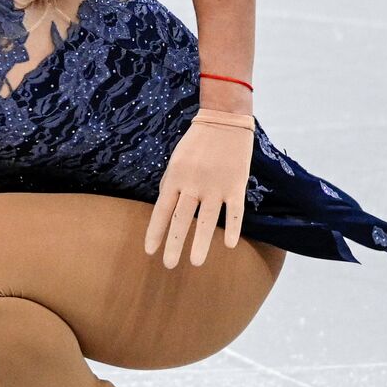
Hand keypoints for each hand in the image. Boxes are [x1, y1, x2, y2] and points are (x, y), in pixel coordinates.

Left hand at [144, 109, 255, 268]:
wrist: (224, 120)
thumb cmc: (196, 142)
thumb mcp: (176, 161)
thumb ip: (171, 185)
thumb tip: (165, 209)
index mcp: (175, 179)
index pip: (161, 211)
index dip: (155, 232)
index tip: (150, 251)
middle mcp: (194, 185)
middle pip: (181, 220)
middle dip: (174, 244)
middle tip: (168, 265)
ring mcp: (216, 186)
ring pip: (207, 220)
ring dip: (200, 243)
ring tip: (195, 263)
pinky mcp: (236, 184)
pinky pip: (235, 210)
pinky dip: (233, 228)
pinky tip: (229, 245)